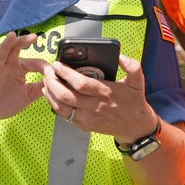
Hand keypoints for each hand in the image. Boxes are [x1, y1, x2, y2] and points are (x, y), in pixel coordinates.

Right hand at [0, 32, 48, 128]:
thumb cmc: (5, 102)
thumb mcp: (27, 96)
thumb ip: (40, 87)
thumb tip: (56, 81)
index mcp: (18, 69)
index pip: (33, 62)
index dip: (42, 66)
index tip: (51, 70)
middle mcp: (7, 65)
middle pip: (15, 50)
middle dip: (23, 42)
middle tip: (33, 37)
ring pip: (0, 54)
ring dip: (6, 45)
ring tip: (12, 36)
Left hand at [41, 54, 156, 141]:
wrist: (134, 127)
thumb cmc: (134, 102)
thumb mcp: (137, 81)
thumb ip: (132, 66)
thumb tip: (120, 57)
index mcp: (105, 92)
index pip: (80, 83)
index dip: (66, 73)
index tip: (57, 64)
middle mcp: (94, 106)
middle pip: (65, 95)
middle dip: (52, 81)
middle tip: (48, 71)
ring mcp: (87, 118)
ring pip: (60, 107)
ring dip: (50, 93)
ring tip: (46, 81)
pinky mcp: (83, 125)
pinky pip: (63, 115)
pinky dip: (53, 104)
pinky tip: (50, 95)